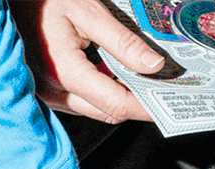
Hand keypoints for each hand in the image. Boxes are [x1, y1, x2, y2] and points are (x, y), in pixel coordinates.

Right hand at [10, 0, 163, 122]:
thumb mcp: (87, 9)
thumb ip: (122, 41)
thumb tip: (153, 65)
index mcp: (64, 71)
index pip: (116, 104)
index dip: (145, 105)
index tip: (167, 100)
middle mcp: (53, 90)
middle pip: (108, 112)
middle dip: (136, 103)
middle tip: (160, 88)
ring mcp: (48, 92)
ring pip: (95, 109)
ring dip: (119, 97)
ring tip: (140, 78)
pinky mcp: (47, 89)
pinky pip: (81, 100)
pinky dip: (102, 91)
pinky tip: (113, 73)